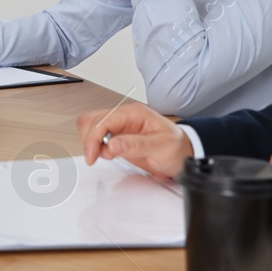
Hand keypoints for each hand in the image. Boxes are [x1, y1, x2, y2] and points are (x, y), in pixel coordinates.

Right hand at [77, 102, 192, 178]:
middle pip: (92, 120)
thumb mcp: (161, 147)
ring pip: (90, 125)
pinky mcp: (116, 135)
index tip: (93, 155)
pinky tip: (105, 154)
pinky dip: (94, 145)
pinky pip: (95, 135)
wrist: (181, 154)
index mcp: (134, 113)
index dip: (94, 138)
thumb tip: (113, 144)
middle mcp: (124, 116)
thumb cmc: (176, 147)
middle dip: (90, 140)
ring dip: (90, 141)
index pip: (104, 120)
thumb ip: (137, 145)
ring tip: (104, 155)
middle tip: (97, 157)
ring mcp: (119, 125)